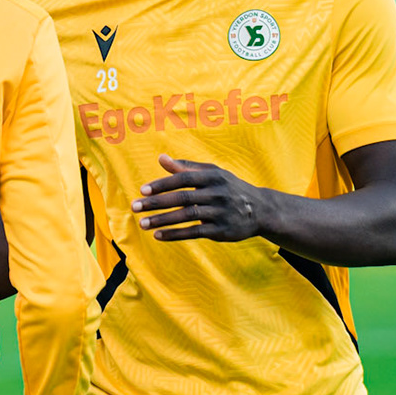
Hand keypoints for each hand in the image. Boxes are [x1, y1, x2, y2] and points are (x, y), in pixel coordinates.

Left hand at [131, 154, 266, 241]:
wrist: (260, 209)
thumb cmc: (229, 188)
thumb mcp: (212, 173)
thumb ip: (186, 167)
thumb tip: (161, 158)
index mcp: (213, 176)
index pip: (183, 179)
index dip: (162, 184)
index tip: (142, 190)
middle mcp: (217, 193)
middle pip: (182, 198)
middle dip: (157, 203)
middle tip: (135, 207)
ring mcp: (220, 213)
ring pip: (187, 216)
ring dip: (163, 220)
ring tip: (143, 224)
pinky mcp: (222, 231)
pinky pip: (195, 232)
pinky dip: (176, 234)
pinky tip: (159, 236)